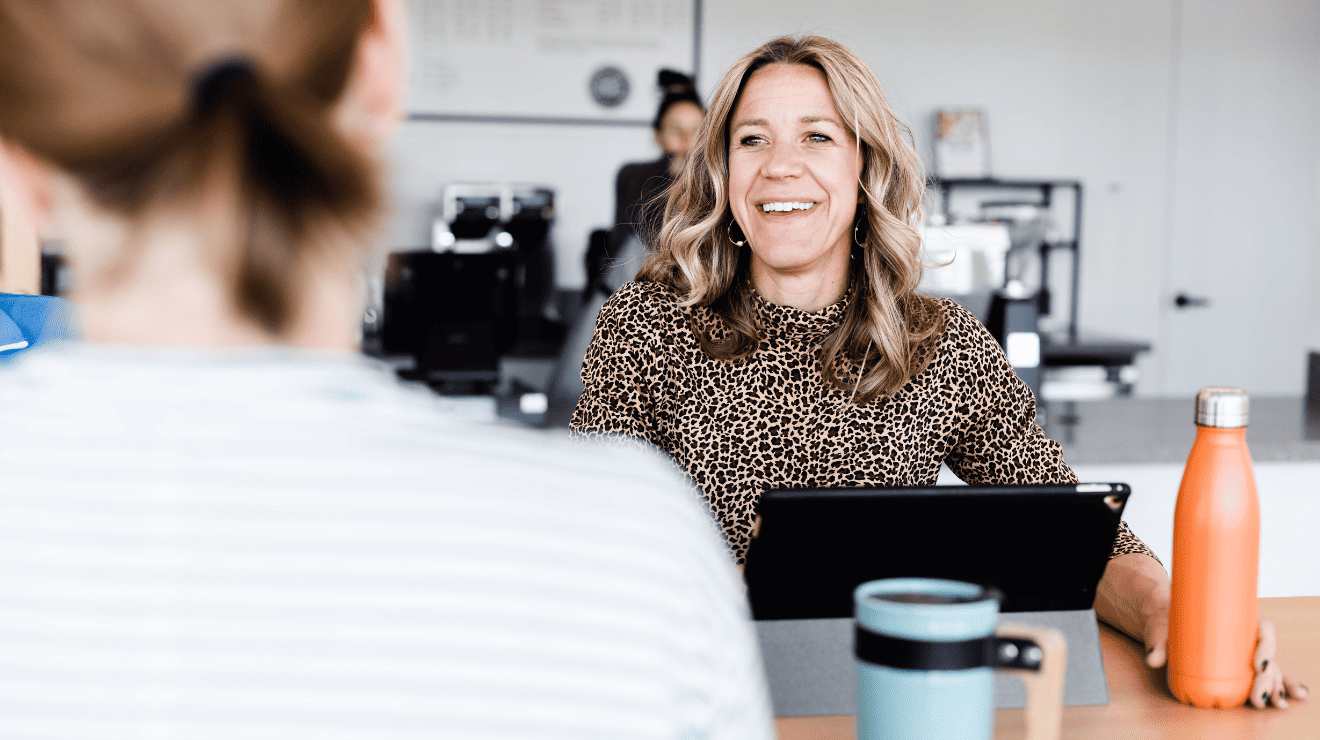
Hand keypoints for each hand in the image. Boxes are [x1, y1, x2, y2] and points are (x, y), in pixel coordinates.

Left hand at [1144, 611, 1309, 708]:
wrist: (1162, 619)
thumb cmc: (1165, 619)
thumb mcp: (1161, 628)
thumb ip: (1158, 644)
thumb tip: (1153, 661)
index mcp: (1234, 616)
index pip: (1264, 628)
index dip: (1267, 646)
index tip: (1257, 663)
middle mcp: (1243, 633)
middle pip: (1267, 654)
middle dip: (1268, 677)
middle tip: (1256, 695)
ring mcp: (1242, 648)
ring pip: (1267, 667)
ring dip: (1270, 686)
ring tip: (1260, 702)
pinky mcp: (1236, 663)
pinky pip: (1257, 675)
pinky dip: (1268, 688)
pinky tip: (1269, 703)